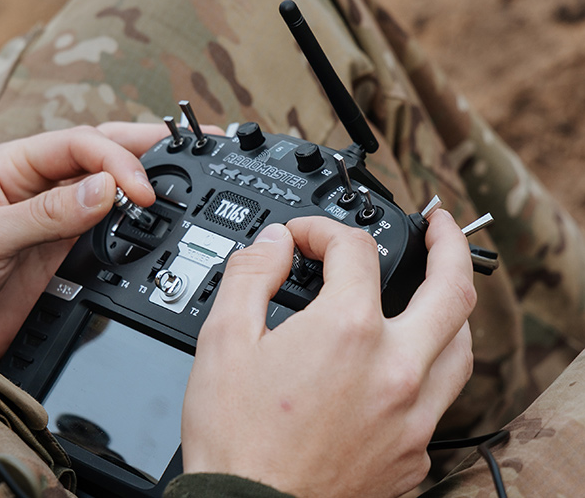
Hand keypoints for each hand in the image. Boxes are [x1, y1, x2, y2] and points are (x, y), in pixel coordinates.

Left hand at [0, 122, 202, 362]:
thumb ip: (45, 215)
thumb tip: (104, 188)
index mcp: (13, 165)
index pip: (78, 144)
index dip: (116, 159)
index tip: (140, 188)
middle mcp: (38, 188)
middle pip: (103, 157)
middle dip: (147, 151)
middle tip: (194, 154)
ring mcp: (54, 224)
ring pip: (111, 195)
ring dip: (145, 189)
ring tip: (185, 186)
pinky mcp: (62, 261)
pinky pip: (107, 239)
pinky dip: (134, 233)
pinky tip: (154, 230)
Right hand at [180, 213, 475, 497]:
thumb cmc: (235, 438)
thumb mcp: (222, 340)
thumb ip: (249, 276)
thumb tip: (272, 244)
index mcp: (347, 331)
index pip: (355, 251)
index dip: (323, 231)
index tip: (302, 238)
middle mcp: (395, 370)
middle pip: (451, 290)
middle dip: (447, 247)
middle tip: (437, 226)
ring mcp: (412, 416)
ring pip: (461, 348)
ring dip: (452, 309)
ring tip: (438, 293)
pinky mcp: (413, 455)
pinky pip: (441, 400)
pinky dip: (430, 370)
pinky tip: (405, 368)